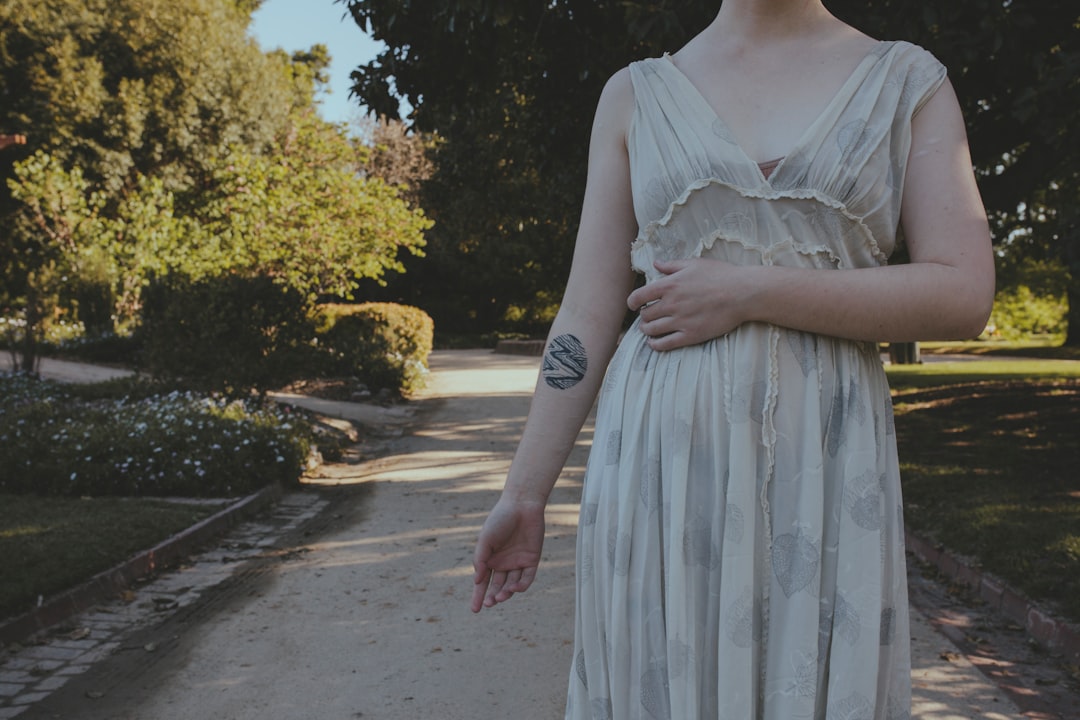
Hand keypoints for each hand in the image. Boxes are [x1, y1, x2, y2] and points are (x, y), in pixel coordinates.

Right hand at [470, 497, 545, 611]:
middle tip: (490, 603)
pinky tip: (515, 588)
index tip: (475, 610)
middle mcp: (503, 563)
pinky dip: (521, 585)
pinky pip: (527, 578)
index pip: (483, 583)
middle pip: (497, 587)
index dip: (478, 596)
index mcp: (489, 559)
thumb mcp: (485, 540)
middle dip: (493, 597)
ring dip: (506, 592)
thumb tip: (477, 580)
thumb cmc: (500, 519)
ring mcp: (517, 563)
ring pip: (511, 584)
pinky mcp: (531, 560)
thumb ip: (480, 560)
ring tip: (501, 596)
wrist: (521, 505)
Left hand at [627, 259, 751, 350]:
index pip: (638, 297)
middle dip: (643, 316)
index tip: (633, 305)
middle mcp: (671, 304)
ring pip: (651, 330)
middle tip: (647, 316)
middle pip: (644, 315)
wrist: (743, 293)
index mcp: (669, 285)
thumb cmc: (721, 275)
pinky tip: (654, 343)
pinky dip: (655, 345)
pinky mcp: (691, 335)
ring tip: (650, 329)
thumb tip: (655, 264)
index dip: (631, 302)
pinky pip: (665, 344)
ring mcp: (680, 321)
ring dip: (647, 330)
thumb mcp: (694, 264)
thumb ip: (672, 265)